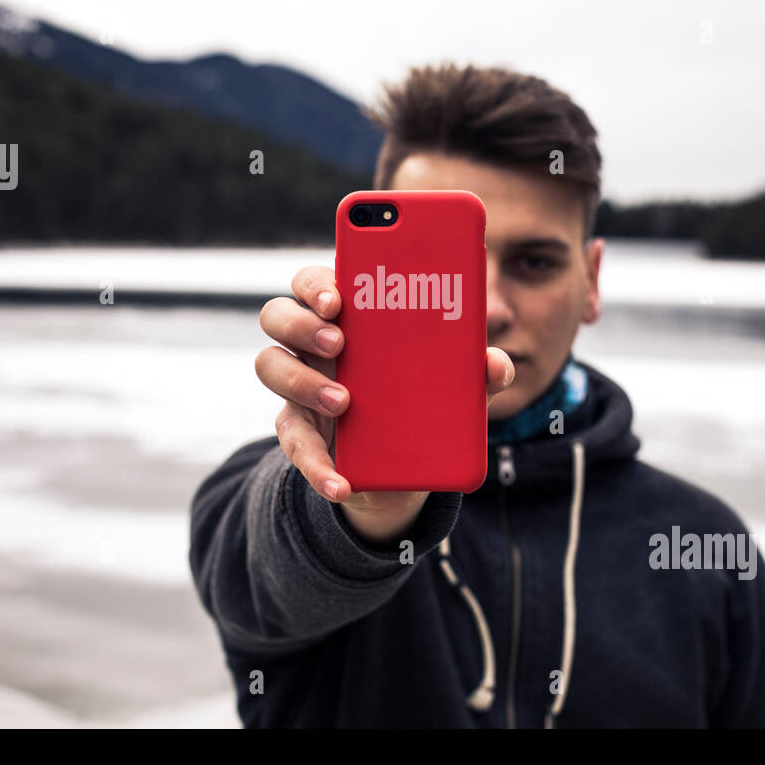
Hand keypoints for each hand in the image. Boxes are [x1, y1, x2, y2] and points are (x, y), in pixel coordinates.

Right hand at [256, 264, 514, 542]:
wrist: (402, 466)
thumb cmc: (422, 399)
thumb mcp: (453, 385)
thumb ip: (474, 371)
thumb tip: (495, 364)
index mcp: (348, 317)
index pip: (315, 282)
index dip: (317, 283)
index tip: (338, 297)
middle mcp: (313, 344)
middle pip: (277, 314)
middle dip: (302, 323)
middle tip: (339, 343)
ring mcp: (299, 387)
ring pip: (270, 366)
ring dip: (302, 382)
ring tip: (345, 402)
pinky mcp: (300, 433)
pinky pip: (294, 445)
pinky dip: (318, 466)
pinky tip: (342, 482)